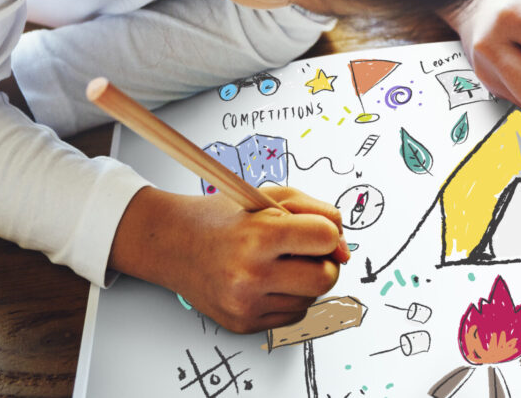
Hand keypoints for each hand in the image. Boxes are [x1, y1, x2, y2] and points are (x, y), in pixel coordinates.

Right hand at [111, 184, 346, 333]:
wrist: (174, 243)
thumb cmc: (227, 217)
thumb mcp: (270, 196)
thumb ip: (318, 213)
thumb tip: (345, 251)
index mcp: (258, 235)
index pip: (325, 238)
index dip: (328, 233)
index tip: (316, 230)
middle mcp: (250, 274)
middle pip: (325, 278)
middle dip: (326, 263)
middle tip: (307, 251)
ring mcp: (245, 304)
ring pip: (311, 299)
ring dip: (305, 280)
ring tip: (279, 262)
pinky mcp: (242, 324)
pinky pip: (293, 316)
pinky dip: (290, 298)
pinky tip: (269, 281)